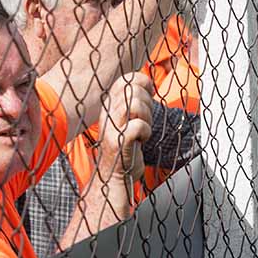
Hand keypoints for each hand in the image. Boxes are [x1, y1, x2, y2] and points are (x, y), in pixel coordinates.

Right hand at [98, 72, 153, 206]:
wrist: (114, 177)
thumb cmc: (125, 147)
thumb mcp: (126, 119)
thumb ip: (132, 101)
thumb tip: (146, 82)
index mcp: (109, 105)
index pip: (125, 79)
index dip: (142, 83)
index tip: (149, 97)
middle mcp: (108, 113)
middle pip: (134, 90)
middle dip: (148, 102)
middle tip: (145, 118)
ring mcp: (111, 128)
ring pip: (135, 104)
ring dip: (147, 116)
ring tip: (144, 129)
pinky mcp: (118, 142)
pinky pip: (138, 125)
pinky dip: (146, 131)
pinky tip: (142, 140)